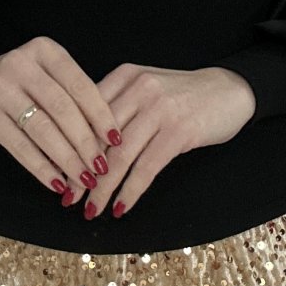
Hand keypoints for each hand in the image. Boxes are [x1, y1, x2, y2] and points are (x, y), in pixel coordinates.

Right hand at [0, 37, 121, 203]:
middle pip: (63, 108)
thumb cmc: (21, 84)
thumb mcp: (46, 74)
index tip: (116, 140)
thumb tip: (108, 139)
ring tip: (83, 179)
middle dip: (86, 142)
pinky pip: (20, 146)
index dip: (101, 114)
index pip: (80, 85)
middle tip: (101, 168)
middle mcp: (20, 63)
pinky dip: (41, 168)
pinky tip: (56, 183)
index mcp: (44, 49)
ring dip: (67, 159)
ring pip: (43, 129)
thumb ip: (72, 96)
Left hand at [81, 64, 256, 220]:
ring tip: (89, 210)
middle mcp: (139, 89)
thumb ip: (118, 104)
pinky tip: (120, 208)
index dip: (68, 145)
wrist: (229, 89)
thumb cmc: (182, 94)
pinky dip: (130, 191)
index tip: (55, 170)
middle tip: (67, 198)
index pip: (85, 113)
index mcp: (124, 76)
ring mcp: (159, 109)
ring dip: (102, 189)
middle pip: (98, 137)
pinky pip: (146, 167)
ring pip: (119, 157)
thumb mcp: (146, 87)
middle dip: (79, 172)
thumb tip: (79, 143)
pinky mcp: (179, 131)